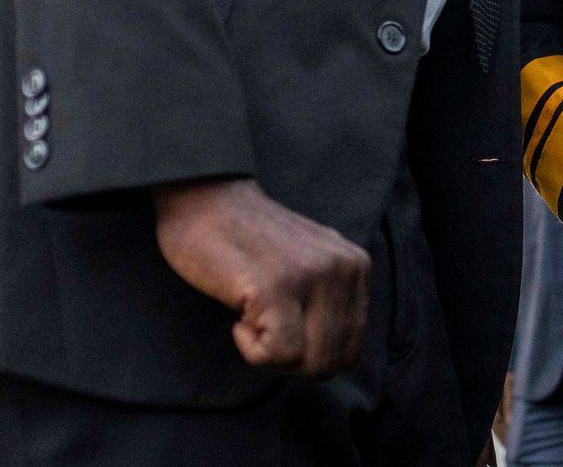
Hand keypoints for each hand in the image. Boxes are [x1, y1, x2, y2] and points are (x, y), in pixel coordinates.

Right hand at [153, 177, 371, 377]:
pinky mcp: (277, 287)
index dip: (310, 355)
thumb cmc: (248, 242)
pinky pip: (278, 354)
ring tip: (251, 318)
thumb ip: (330, 299)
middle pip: (333, 361)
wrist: (206, 200)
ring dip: (272, 357)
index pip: (351, 348)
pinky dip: (251, 349)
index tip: (282, 327)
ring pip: (309, 363)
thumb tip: (334, 355)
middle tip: (263, 330)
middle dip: (292, 362)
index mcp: (356, 265)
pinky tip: (238, 318)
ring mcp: (313, 276)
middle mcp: (344, 269)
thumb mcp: (310, 263)